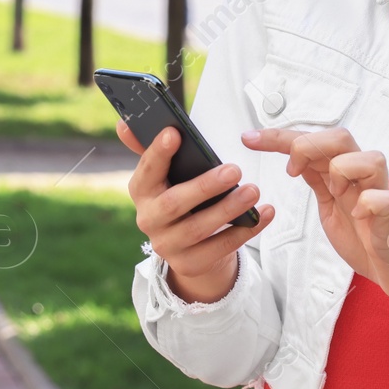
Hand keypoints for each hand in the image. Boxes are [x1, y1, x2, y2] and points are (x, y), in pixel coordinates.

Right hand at [117, 119, 273, 303]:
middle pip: (174, 204)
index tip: (175, 133)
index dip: (158, 153)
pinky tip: (264, 213)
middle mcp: (148, 220)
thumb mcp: (165, 177)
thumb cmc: (180, 197)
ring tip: (253, 191)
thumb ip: (150, 150)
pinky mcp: (190, 264)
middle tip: (234, 170)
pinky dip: (246, 231)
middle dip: (205, 186)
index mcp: (142, 191)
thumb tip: (124, 124)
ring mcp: (168, 245)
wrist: (186, 248)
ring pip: (199, 229)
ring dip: (228, 209)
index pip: (146, 171)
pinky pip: (221, 248)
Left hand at [241, 127, 388, 308]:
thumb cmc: (367, 237)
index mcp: (342, 176)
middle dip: (310, 144)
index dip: (279, 137)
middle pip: (342, 137)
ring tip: (334, 193)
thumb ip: (318, 180)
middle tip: (292, 170)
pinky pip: (386, 198)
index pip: (312, 142)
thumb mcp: (331, 206)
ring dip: (344, 170)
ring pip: (370, 158)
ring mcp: (380, 196)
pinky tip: (359, 215)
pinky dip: (370, 202)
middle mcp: (362, 179)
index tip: (248, 138)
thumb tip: (294, 157)